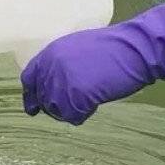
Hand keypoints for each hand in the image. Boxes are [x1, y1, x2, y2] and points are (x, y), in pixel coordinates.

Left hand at [21, 0, 164, 124]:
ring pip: (56, 110)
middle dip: (56, 107)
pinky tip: (95, 104)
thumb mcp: (78, 49)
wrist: (135, 49)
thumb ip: (61, 64)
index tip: (34, 108)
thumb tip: (52, 86)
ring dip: (70, 111)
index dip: (32, 95)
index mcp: (51, 52)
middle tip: (75, 107)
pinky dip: (83, 115)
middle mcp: (51, 66)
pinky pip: (73, 117)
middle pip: (43, 99)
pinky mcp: (76, 96)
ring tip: (88, 101)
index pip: (29, 78)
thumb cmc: (114, 48)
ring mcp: (62, 81)